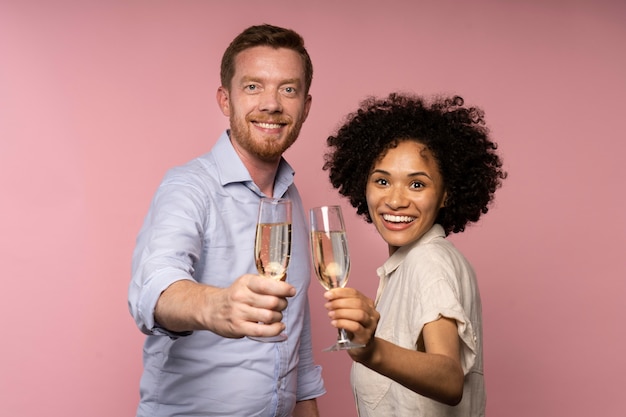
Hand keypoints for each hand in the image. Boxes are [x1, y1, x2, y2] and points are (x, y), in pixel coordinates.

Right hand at [154, 275, 295, 338]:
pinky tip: (279, 326)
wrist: (211, 309)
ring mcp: (239, 313)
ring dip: (279, 316)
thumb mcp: (247, 283)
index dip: (283, 289)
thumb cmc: (235, 295)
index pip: (267, 284)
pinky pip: (263, 331)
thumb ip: (265, 283)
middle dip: (282, 304)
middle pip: (272, 302)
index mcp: (245, 282)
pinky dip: (275, 329)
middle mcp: (241, 296)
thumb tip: (286, 284)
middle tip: (281, 305)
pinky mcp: (239, 327)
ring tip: (277, 315)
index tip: (291, 291)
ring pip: (270, 316)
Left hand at [323, 287, 378, 359]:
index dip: (340, 292)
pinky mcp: (366, 337)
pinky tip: (334, 323)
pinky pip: (356, 327)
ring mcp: (371, 325)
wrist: (363, 349)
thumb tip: (329, 296)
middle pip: (357, 303)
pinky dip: (343, 323)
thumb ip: (342, 304)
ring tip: (330, 314)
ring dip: (341, 312)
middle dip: (339, 302)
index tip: (328, 294)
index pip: (355, 293)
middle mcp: (372, 313)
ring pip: (359, 314)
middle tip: (328, 305)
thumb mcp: (349, 314)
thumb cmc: (354, 329)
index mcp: (368, 304)